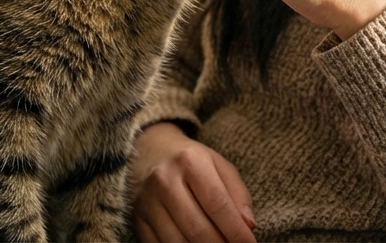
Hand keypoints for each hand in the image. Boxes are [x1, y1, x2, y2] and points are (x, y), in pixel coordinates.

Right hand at [130, 122, 255, 242]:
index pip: (217, 204)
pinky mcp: (137, 218)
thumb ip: (238, 194)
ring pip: (177, 242)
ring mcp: (147, 201)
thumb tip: (248, 226)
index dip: (236, 231)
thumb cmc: (191, 162)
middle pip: (197, 228)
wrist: (148, 151)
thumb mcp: (218, 166)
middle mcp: (165, 180)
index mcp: (190, 161)